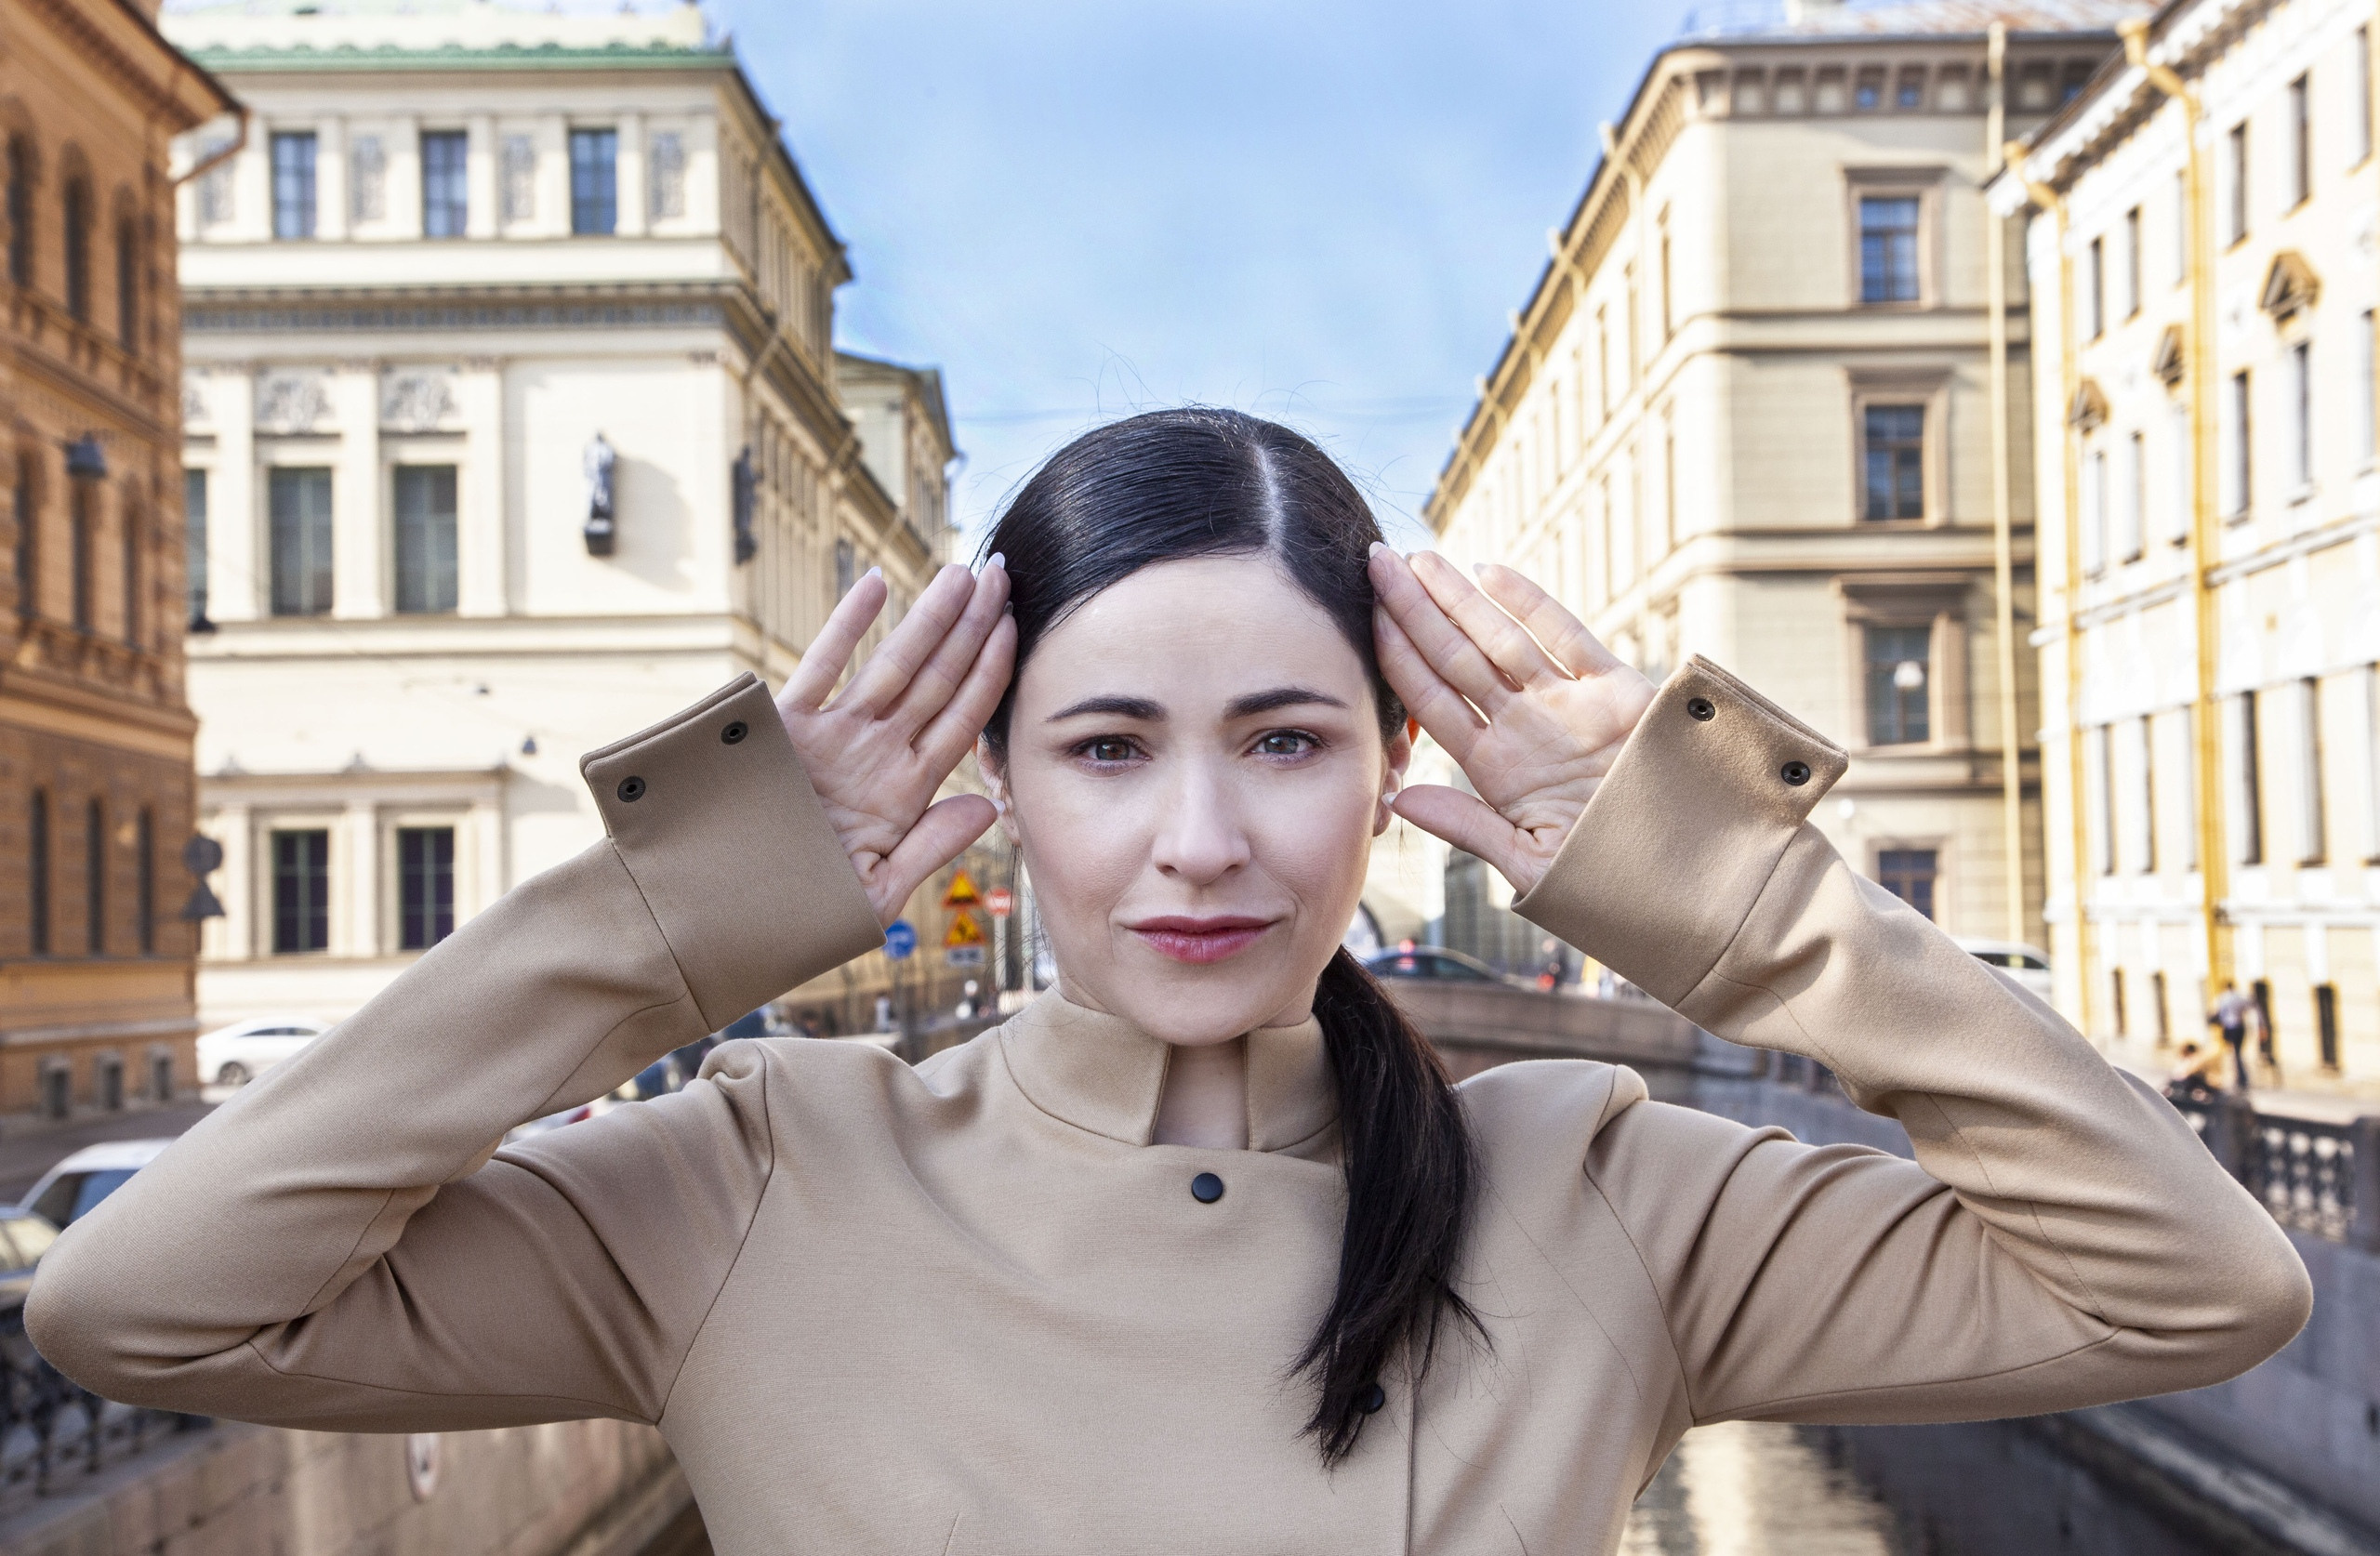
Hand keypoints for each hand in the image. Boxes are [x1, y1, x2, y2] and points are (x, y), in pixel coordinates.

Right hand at [776, 559, 1015, 926]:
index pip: (962, 720)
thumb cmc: (799, 912)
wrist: (720, 915)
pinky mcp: (783, 728)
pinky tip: (877, 585)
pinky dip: (846, 627)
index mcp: (904, 791)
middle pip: (938, 680)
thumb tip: (988, 807)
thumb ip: (931, 847)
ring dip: (928, 619)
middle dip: (972, 626)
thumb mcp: (874, 892)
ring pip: (891, 665)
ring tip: (960, 573)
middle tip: (1001, 573)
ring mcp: (832, 737)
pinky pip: (820, 669)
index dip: (992, 672)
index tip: (1019, 626)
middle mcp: (875, 754)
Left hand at [1369, 547, 1654, 897]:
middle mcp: (1525, 728)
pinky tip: (1487, 574)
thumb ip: (1468, 828)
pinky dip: (1530, 604)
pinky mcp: (1617, 691)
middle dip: (1415, 611)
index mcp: (1496, 768)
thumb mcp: (1531, 864)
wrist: (1687, 879)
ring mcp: (1569, 705)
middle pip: (1456, 659)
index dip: (1397, 657)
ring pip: (1500, 639)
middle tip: (1374, 563)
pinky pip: (1567, 637)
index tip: (1363, 617)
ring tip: (1417, 559)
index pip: (1432, 701)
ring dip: (1458, 599)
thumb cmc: (1607, 884)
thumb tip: (1401, 800)